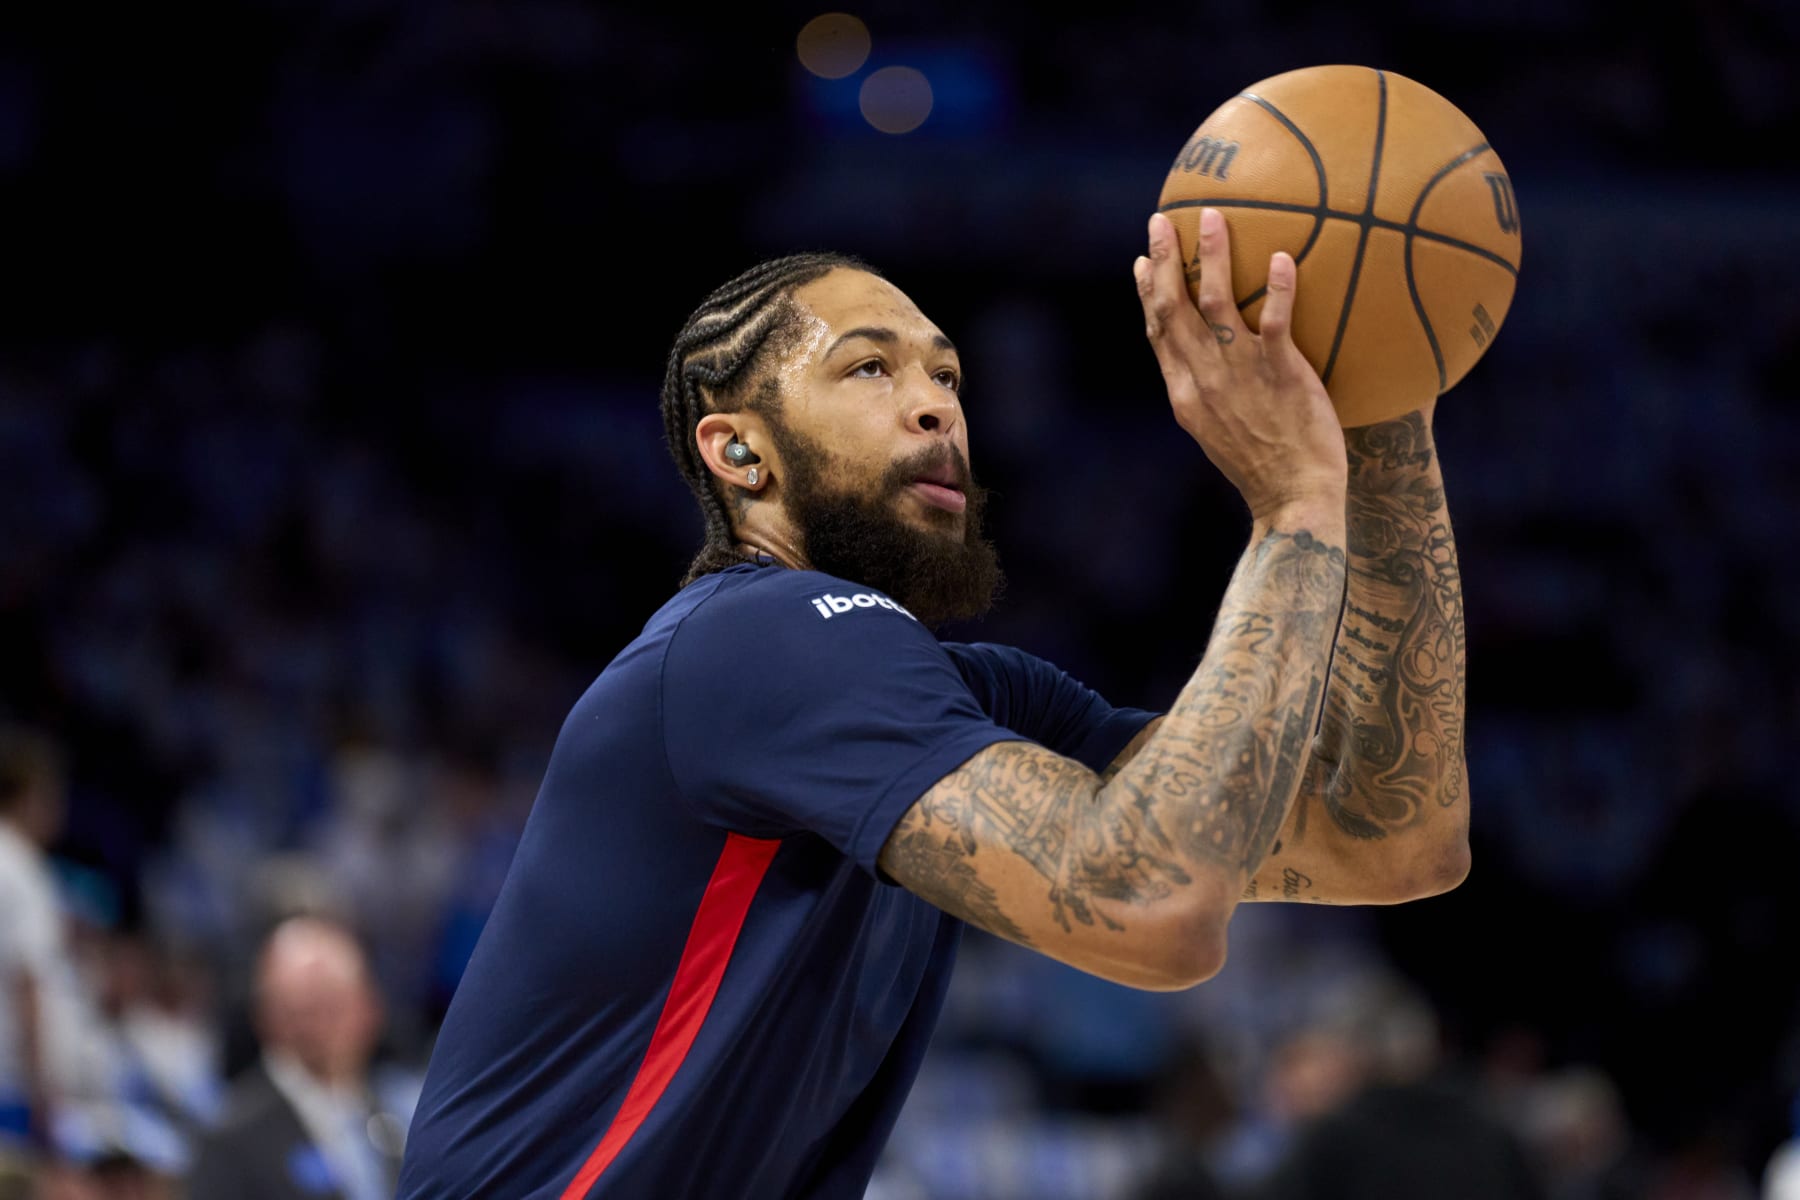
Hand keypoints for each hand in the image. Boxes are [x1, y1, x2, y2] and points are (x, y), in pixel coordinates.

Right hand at [1135, 210, 1346, 519]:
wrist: (1291, 498)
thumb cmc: (1260, 466)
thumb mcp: (1215, 432)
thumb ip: (1204, 393)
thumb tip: (1206, 364)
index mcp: (1184, 392)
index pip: (1158, 332)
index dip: (1148, 293)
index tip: (1144, 260)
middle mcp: (1203, 377)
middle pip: (1174, 308)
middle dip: (1165, 260)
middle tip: (1161, 220)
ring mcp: (1239, 373)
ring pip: (1216, 303)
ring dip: (1210, 256)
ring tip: (1211, 218)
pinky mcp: (1280, 373)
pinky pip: (1276, 321)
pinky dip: (1276, 288)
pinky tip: (1280, 257)